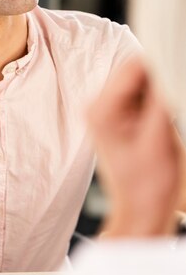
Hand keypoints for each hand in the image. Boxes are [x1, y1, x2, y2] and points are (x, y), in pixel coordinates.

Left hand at [87, 58, 185, 236]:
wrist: (141, 211)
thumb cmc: (148, 185)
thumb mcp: (160, 139)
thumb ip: (161, 99)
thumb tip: (168, 65)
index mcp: (101, 110)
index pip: (133, 67)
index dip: (162, 63)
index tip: (179, 69)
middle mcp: (97, 105)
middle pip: (136, 72)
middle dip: (161, 79)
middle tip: (171, 105)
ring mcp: (106, 110)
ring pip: (141, 82)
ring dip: (160, 91)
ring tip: (163, 121)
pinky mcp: (117, 116)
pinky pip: (141, 95)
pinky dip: (156, 101)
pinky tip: (161, 121)